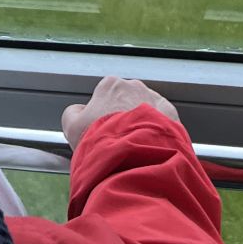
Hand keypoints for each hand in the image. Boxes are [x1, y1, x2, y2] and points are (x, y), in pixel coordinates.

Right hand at [61, 75, 179, 147]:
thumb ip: (72, 113)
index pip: (104, 96)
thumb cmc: (101, 142)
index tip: (102, 131)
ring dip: (140, 123)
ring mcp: (153, 98)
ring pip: (145, 109)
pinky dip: (157, 130)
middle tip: (118, 141)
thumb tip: (78, 110)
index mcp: (110, 85)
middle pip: (126, 100)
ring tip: (134, 146)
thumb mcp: (71, 127)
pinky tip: (149, 145)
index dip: (101, 115)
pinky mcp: (170, 114)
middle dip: (123, 117)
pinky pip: (162, 120)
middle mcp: (133, 86)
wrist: (132, 158)